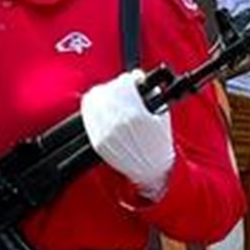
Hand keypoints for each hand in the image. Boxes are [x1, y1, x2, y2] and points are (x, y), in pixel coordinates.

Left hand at [81, 73, 175, 195]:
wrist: (151, 171)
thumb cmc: (159, 145)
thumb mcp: (162, 116)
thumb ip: (152, 94)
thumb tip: (139, 78)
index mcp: (135, 114)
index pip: (124, 83)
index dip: (130, 80)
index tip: (134, 82)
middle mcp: (117, 122)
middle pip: (107, 89)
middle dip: (116, 87)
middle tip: (123, 90)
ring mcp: (104, 132)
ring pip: (93, 100)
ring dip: (102, 95)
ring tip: (110, 97)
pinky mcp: (97, 141)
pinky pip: (87, 116)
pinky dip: (93, 109)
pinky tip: (100, 108)